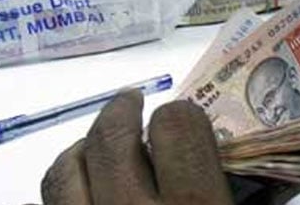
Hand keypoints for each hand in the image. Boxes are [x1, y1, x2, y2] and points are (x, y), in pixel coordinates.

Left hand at [41, 90, 233, 204]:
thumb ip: (235, 193)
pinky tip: (82, 183)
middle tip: (131, 105)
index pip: (177, 128)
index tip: (181, 118)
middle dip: (122, 112)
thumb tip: (249, 166)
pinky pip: (51, 201)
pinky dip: (63, 183)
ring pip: (65, 169)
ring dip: (84, 145)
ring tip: (99, 141)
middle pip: (112, 138)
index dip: (179, 115)